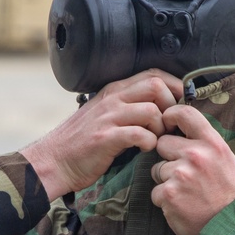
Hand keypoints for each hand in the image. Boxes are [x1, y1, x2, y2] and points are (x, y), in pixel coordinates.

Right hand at [22, 70, 181, 199]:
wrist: (54, 160)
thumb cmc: (83, 142)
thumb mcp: (105, 115)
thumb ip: (127, 107)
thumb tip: (159, 108)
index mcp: (114, 90)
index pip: (153, 74)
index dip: (174, 85)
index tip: (181, 102)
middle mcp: (112, 99)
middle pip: (156, 87)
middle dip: (171, 106)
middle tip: (168, 125)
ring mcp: (108, 117)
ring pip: (151, 111)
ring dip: (161, 128)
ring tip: (155, 139)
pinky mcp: (106, 138)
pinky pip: (139, 134)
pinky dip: (149, 143)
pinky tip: (144, 149)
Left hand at [150, 104, 234, 234]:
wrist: (228, 230)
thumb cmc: (227, 196)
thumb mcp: (225, 161)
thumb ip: (205, 143)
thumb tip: (181, 128)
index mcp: (213, 144)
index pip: (184, 113)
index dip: (170, 116)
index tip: (166, 123)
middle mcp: (197, 155)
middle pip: (162, 143)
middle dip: (167, 158)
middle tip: (184, 175)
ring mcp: (181, 174)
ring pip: (157, 169)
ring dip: (166, 181)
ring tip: (186, 194)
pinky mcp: (168, 194)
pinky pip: (155, 191)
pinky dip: (164, 200)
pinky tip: (181, 205)